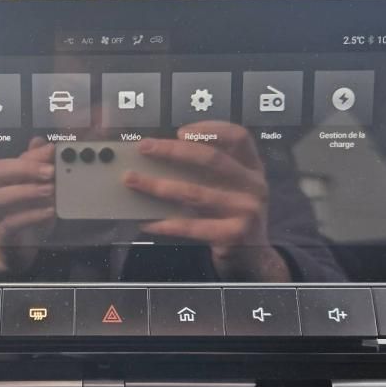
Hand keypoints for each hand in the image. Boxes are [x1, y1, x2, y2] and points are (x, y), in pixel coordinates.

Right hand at [0, 138, 55, 272]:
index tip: (53, 151)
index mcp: (4, 179)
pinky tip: (49, 212)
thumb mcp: (37, 189)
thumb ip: (39, 167)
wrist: (18, 250)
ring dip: (26, 191)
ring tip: (51, 190)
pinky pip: (10, 224)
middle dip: (24, 168)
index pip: (11, 158)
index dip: (31, 154)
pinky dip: (31, 216)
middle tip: (50, 171)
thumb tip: (43, 141)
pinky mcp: (2, 235)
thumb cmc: (28, 214)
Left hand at [123, 121, 289, 280]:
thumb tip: (159, 152)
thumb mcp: (230, 188)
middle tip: (144, 148)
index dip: (210, 129)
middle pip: (212, 159)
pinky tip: (145, 221)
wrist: (252, 257)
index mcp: (252, 167)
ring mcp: (247, 210)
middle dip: (173, 151)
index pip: (238, 136)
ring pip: (194, 193)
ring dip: (157, 185)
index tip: (180, 132)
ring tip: (132, 180)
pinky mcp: (234, 234)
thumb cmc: (231, 215)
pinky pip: (190, 226)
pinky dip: (164, 223)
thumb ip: (208, 170)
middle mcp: (254, 185)